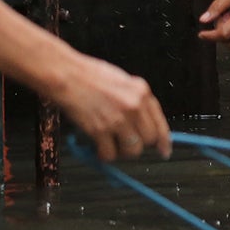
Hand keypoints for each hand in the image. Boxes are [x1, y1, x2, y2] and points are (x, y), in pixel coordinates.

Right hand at [51, 52, 170, 161]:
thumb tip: (142, 125)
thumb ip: (135, 101)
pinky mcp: (100, 129)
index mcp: (142, 92)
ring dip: (121, 152)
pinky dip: (103, 155)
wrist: (65, 74)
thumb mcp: (123, 83)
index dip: (163, 142)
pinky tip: (97, 147)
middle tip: (124, 144)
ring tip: (109, 144)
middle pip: (149, 140)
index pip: (160, 123)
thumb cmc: (89, 77)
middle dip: (138, 145)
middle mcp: (135, 106)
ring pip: (132, 150)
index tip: (164, 152)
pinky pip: (109, 154)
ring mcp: (118, 118)